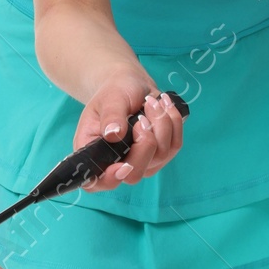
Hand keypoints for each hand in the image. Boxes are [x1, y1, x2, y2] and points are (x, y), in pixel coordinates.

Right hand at [74, 75, 184, 189]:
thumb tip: (113, 134)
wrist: (132, 85)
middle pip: (134, 174)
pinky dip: (173, 122)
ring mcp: (142, 162)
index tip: (122, 165)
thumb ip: (110, 116)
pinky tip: (164, 106)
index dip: (109, 180)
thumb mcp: (108, 99)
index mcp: (93, 154)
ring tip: (151, 103)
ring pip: (159, 156)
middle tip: (142, 118)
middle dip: (145, 144)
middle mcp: (117, 164)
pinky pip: (174, 145)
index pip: (96, 182)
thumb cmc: (114, 93)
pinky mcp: (161, 155)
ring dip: (161, 124)